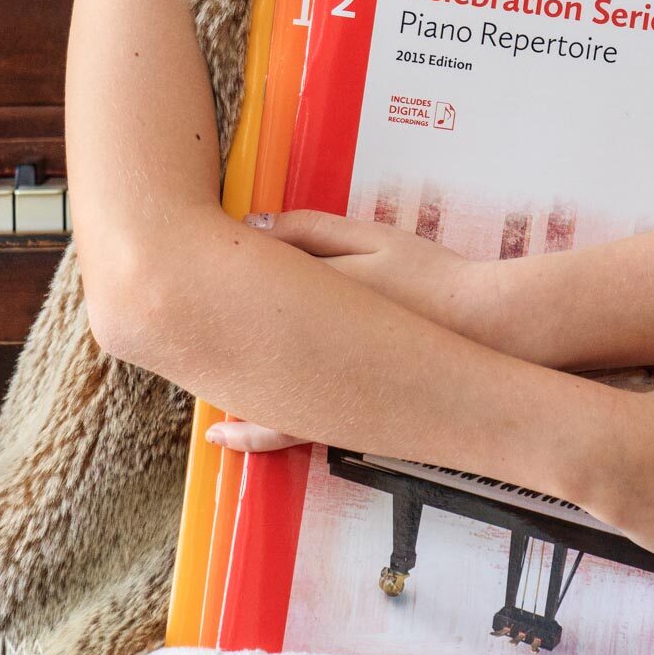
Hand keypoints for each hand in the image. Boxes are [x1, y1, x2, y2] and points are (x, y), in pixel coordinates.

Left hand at [202, 210, 494, 453]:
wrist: (485, 332)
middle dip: (197, 334)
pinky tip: (232, 429)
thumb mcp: (371, 237)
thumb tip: (250, 224)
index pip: (234, 286)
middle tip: (167, 321)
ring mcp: (320, 392)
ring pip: (247, 394)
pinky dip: (252, 428)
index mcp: (301, 300)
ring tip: (188, 373)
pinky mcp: (341, 417)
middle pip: (229, 344)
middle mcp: (301, 353)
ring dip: (218, 384)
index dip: (207, 274)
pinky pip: (281, 430)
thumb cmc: (430, 277)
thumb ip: (310, 230)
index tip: (183, 260)